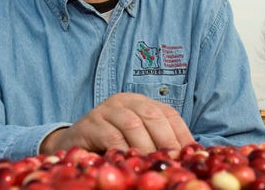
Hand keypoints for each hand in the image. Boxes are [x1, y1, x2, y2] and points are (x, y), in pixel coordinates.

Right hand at [40, 93, 193, 155]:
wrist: (73, 143)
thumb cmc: (110, 144)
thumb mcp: (135, 139)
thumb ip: (155, 142)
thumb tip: (188, 157)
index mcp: (141, 102)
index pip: (168, 113)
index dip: (181, 132)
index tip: (191, 152)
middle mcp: (124, 101)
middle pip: (152, 115)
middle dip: (166, 139)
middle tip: (174, 160)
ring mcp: (106, 110)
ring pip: (133, 124)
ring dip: (146, 146)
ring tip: (153, 164)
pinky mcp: (90, 124)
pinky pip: (111, 137)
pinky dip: (125, 151)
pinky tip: (131, 162)